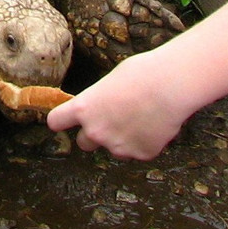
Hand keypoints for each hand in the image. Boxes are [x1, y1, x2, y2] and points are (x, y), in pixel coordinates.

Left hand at [46, 51, 190, 159]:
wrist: (171, 85)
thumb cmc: (142, 74)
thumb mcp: (109, 82)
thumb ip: (98, 100)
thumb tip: (101, 107)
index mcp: (83, 109)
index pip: (56, 122)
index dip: (61, 121)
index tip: (66, 120)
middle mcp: (95, 131)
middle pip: (84, 143)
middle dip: (95, 134)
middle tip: (113, 121)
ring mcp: (117, 146)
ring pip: (114, 149)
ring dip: (122, 140)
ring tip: (141, 118)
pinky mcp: (140, 154)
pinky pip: (138, 151)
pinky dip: (145, 143)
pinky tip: (155, 125)